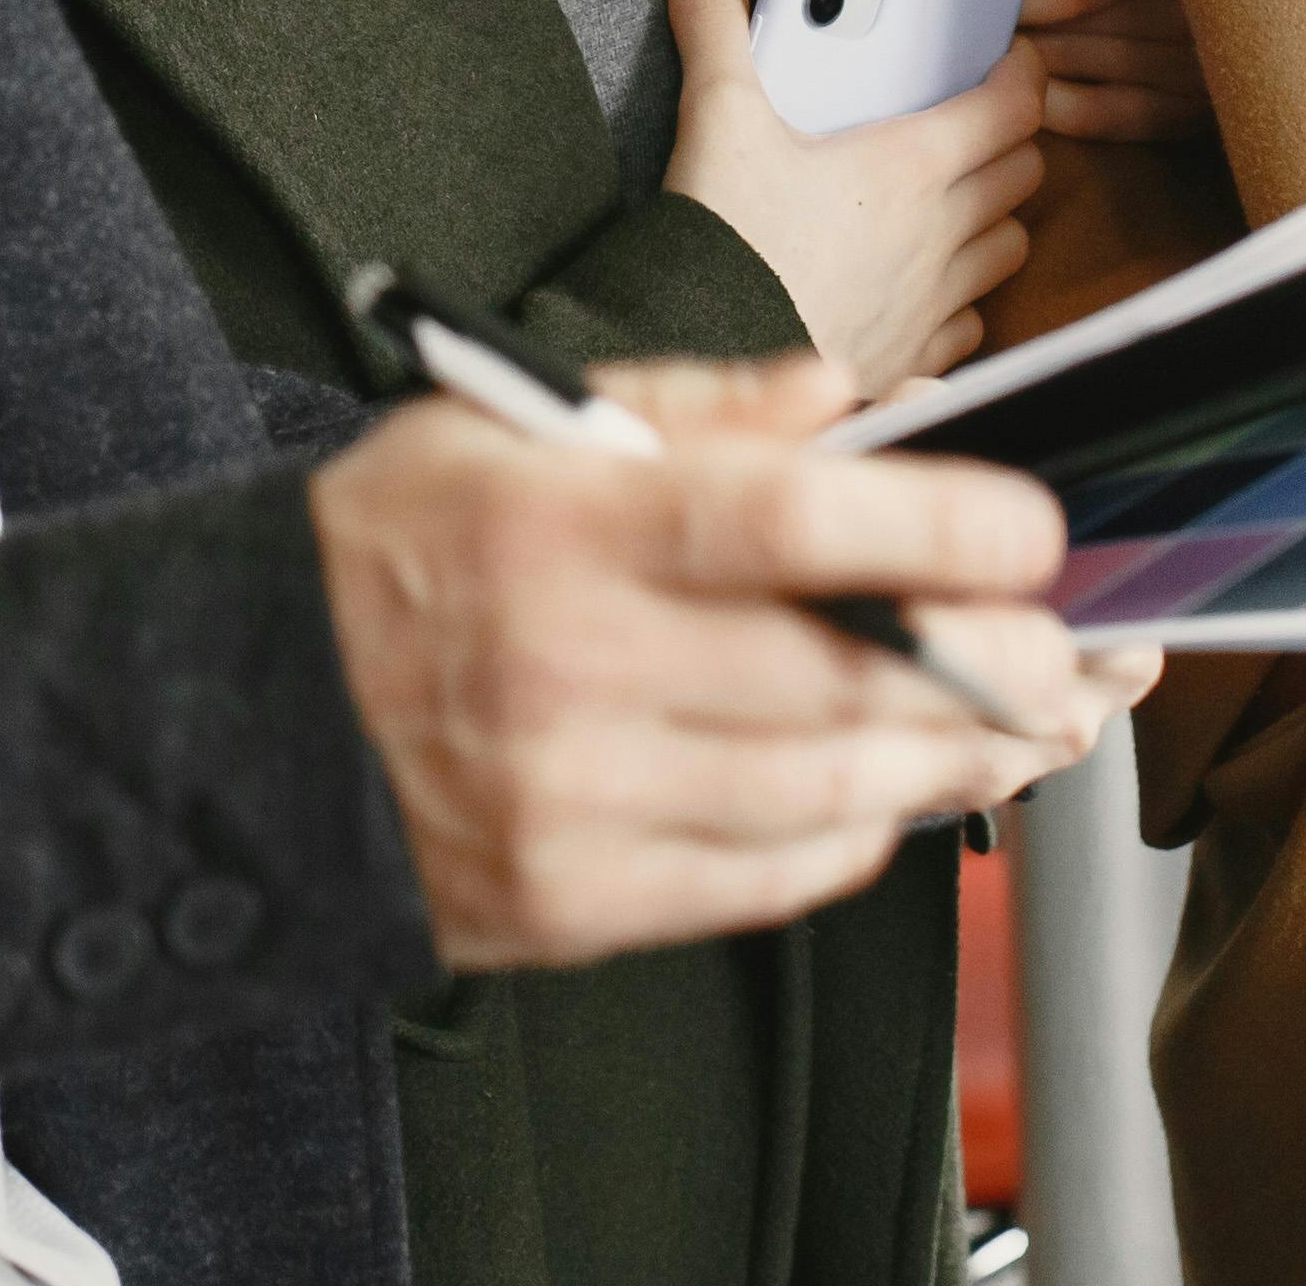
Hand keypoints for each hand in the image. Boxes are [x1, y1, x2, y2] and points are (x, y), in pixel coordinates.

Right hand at [308, 355, 1120, 969]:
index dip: (936, 526)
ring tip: (1021, 723)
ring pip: (828, 789)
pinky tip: (889, 784)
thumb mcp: (509, 422)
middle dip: (992, 667)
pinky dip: (855, 830)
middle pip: (842, 675)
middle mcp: (568, 666)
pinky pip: (768, 878)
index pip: (785, 523)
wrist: (233, 721)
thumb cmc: (393, 553)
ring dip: (953, 758)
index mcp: (558, 523)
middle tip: (1072, 651)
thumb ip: (691, 407)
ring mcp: (571, 800)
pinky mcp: (571, 904)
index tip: (1033, 529)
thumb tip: (847, 401)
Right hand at [660, 0, 1043, 391]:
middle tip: (970, 113)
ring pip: (1009, 243)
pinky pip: (972, 319)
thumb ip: (717, 31)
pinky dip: (963, 292)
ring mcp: (933, 300)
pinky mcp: (914, 357)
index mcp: (910, 165)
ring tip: (951, 191)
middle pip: (1023, 169)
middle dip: (1009, 135)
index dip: (1021, 69)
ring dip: (993, 212)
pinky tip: (921, 277)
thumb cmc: (728, 241)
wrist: (710, 356)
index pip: (1014, 103)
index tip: (1009, 50)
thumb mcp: (718, 120)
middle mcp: (940, 233)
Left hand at [930, 0, 1212, 142]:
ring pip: (1086, 78)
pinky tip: (1030, 92)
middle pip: (1069, 38)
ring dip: (1027, 72)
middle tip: (946, 32)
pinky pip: (1119, 119)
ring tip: (978, 55)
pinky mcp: (1199, 98)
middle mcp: (1190, 8)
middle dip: (1004, 33)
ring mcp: (1196, 60)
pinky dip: (1065, 111)